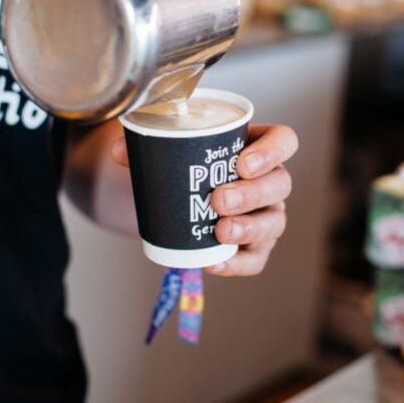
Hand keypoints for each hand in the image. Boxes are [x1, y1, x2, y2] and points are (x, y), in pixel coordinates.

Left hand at [110, 124, 297, 276]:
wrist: (180, 198)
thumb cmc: (187, 166)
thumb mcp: (171, 150)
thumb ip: (147, 145)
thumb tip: (120, 151)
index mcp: (256, 147)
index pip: (284, 141)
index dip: (272, 151)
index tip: (241, 163)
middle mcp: (269, 180)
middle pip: (280, 184)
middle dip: (252, 193)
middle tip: (218, 199)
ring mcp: (266, 214)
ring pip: (274, 222)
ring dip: (249, 228)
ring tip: (219, 231)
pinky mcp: (256, 245)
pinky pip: (257, 258)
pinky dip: (237, 264)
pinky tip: (215, 263)